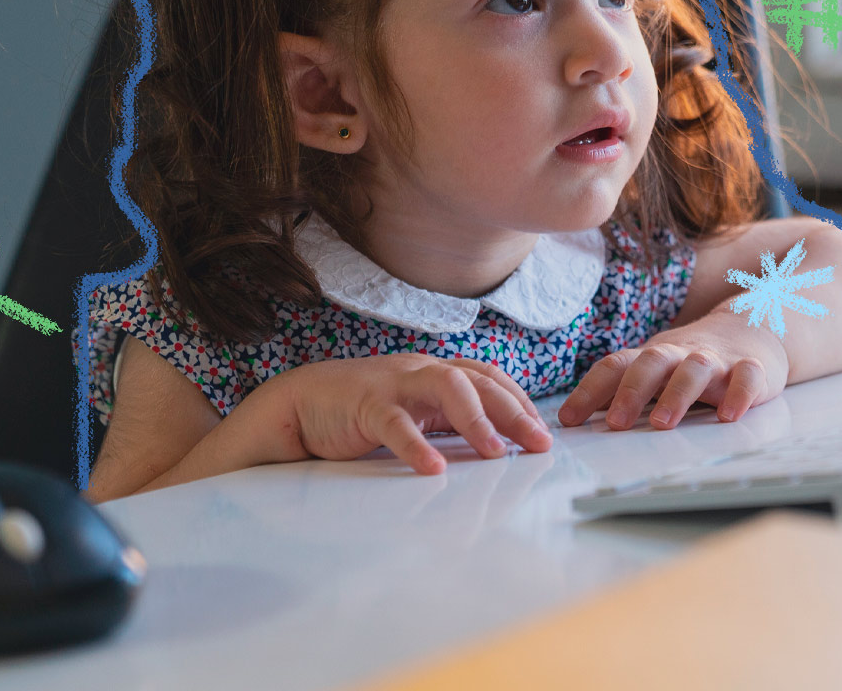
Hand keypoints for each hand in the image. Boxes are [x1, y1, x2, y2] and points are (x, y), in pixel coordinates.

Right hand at [259, 354, 553, 474]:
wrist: (299, 404)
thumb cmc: (360, 412)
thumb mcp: (414, 414)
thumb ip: (448, 422)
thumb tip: (495, 446)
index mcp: (434, 374)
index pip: (488, 377)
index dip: (518, 401)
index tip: (543, 432)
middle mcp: (420, 372)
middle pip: (478, 380)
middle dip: (514, 411)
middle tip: (539, 444)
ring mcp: (394, 384)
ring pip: (446, 387)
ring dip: (477, 419)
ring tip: (496, 453)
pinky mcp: (364, 405)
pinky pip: (395, 423)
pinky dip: (416, 446)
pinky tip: (432, 469)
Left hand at [556, 318, 789, 429]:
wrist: (753, 329)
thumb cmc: (691, 360)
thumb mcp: (655, 372)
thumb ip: (621, 391)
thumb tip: (573, 420)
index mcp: (652, 357)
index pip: (615, 366)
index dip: (589, 391)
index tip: (568, 420)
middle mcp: (681, 354)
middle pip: (652, 362)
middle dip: (632, 392)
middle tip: (616, 423)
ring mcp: (717, 360)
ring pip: (695, 368)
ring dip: (678, 393)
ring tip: (663, 423)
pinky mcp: (753, 368)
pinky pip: (747, 377)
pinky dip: (739, 394)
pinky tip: (729, 415)